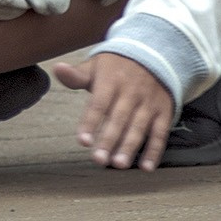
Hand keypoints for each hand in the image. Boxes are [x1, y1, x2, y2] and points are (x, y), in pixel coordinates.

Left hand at [52, 53, 173, 171]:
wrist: (155, 54)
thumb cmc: (118, 66)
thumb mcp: (96, 65)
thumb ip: (77, 75)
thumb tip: (57, 69)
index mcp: (111, 80)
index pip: (99, 104)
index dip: (90, 122)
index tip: (82, 141)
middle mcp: (131, 92)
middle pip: (119, 118)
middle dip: (109, 140)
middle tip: (99, 160)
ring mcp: (149, 103)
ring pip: (139, 127)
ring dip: (129, 147)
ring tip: (119, 164)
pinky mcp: (164, 112)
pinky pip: (160, 133)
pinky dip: (154, 150)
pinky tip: (146, 167)